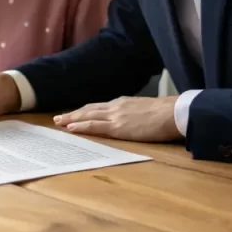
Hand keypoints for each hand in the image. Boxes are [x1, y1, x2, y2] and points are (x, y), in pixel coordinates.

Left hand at [53, 96, 180, 141]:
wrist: (173, 113)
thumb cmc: (165, 113)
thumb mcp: (145, 108)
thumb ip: (135, 113)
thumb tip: (133, 119)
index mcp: (123, 103)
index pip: (99, 106)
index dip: (85, 110)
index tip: (75, 114)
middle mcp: (115, 107)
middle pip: (89, 109)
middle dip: (73, 114)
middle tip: (59, 118)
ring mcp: (115, 116)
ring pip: (87, 116)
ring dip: (71, 119)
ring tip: (59, 122)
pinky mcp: (118, 127)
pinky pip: (94, 126)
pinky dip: (81, 126)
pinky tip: (71, 128)